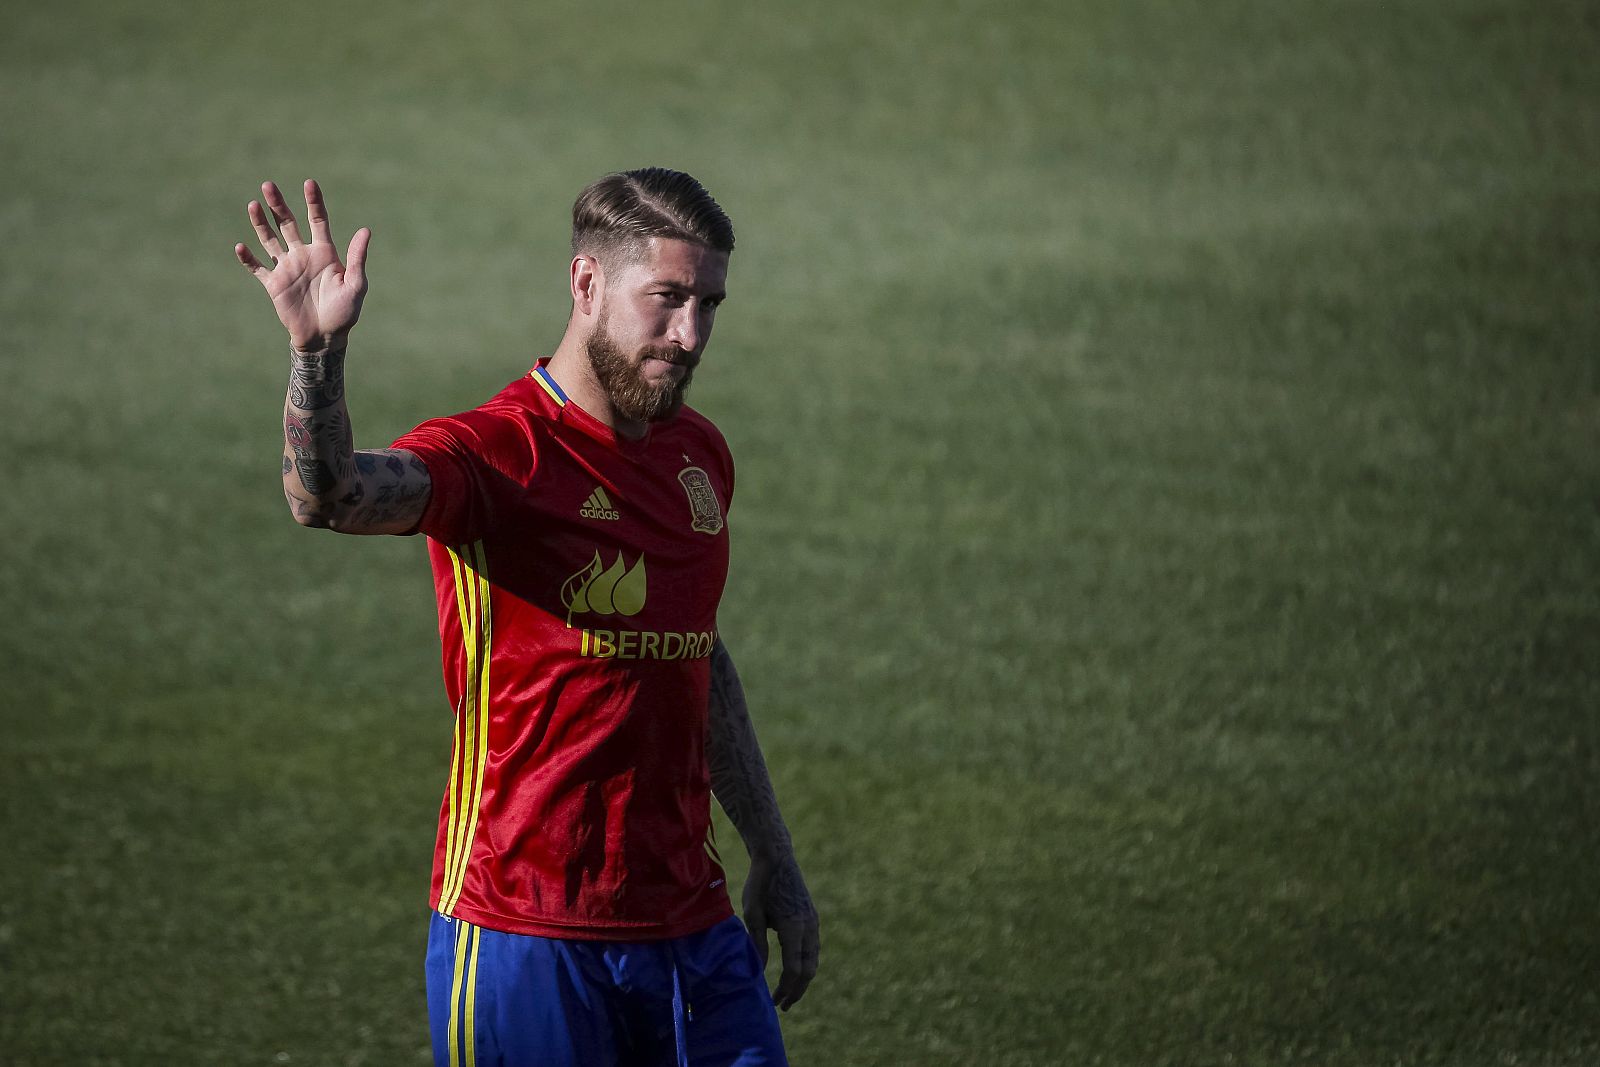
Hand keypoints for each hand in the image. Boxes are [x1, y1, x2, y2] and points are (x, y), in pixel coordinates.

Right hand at [235, 179, 369, 350]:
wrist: (325, 337)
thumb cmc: (345, 312)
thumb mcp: (355, 285)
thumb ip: (357, 258)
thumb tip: (365, 230)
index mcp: (324, 252)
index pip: (317, 220)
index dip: (313, 202)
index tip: (309, 183)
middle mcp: (303, 255)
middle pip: (288, 223)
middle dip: (278, 205)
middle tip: (268, 185)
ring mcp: (287, 268)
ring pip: (270, 240)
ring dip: (260, 224)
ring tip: (253, 205)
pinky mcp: (274, 284)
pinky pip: (258, 268)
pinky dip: (248, 259)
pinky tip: (240, 246)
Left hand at [742, 853, 819, 1010]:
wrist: (777, 858)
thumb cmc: (760, 884)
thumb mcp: (753, 914)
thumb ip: (758, 943)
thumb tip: (760, 971)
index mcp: (793, 927)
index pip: (794, 968)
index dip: (785, 988)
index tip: (774, 1001)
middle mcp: (808, 926)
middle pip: (809, 969)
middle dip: (797, 990)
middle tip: (783, 1005)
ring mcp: (813, 921)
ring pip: (814, 959)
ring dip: (803, 978)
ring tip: (789, 992)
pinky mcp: (812, 917)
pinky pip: (813, 947)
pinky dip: (806, 963)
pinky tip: (794, 969)